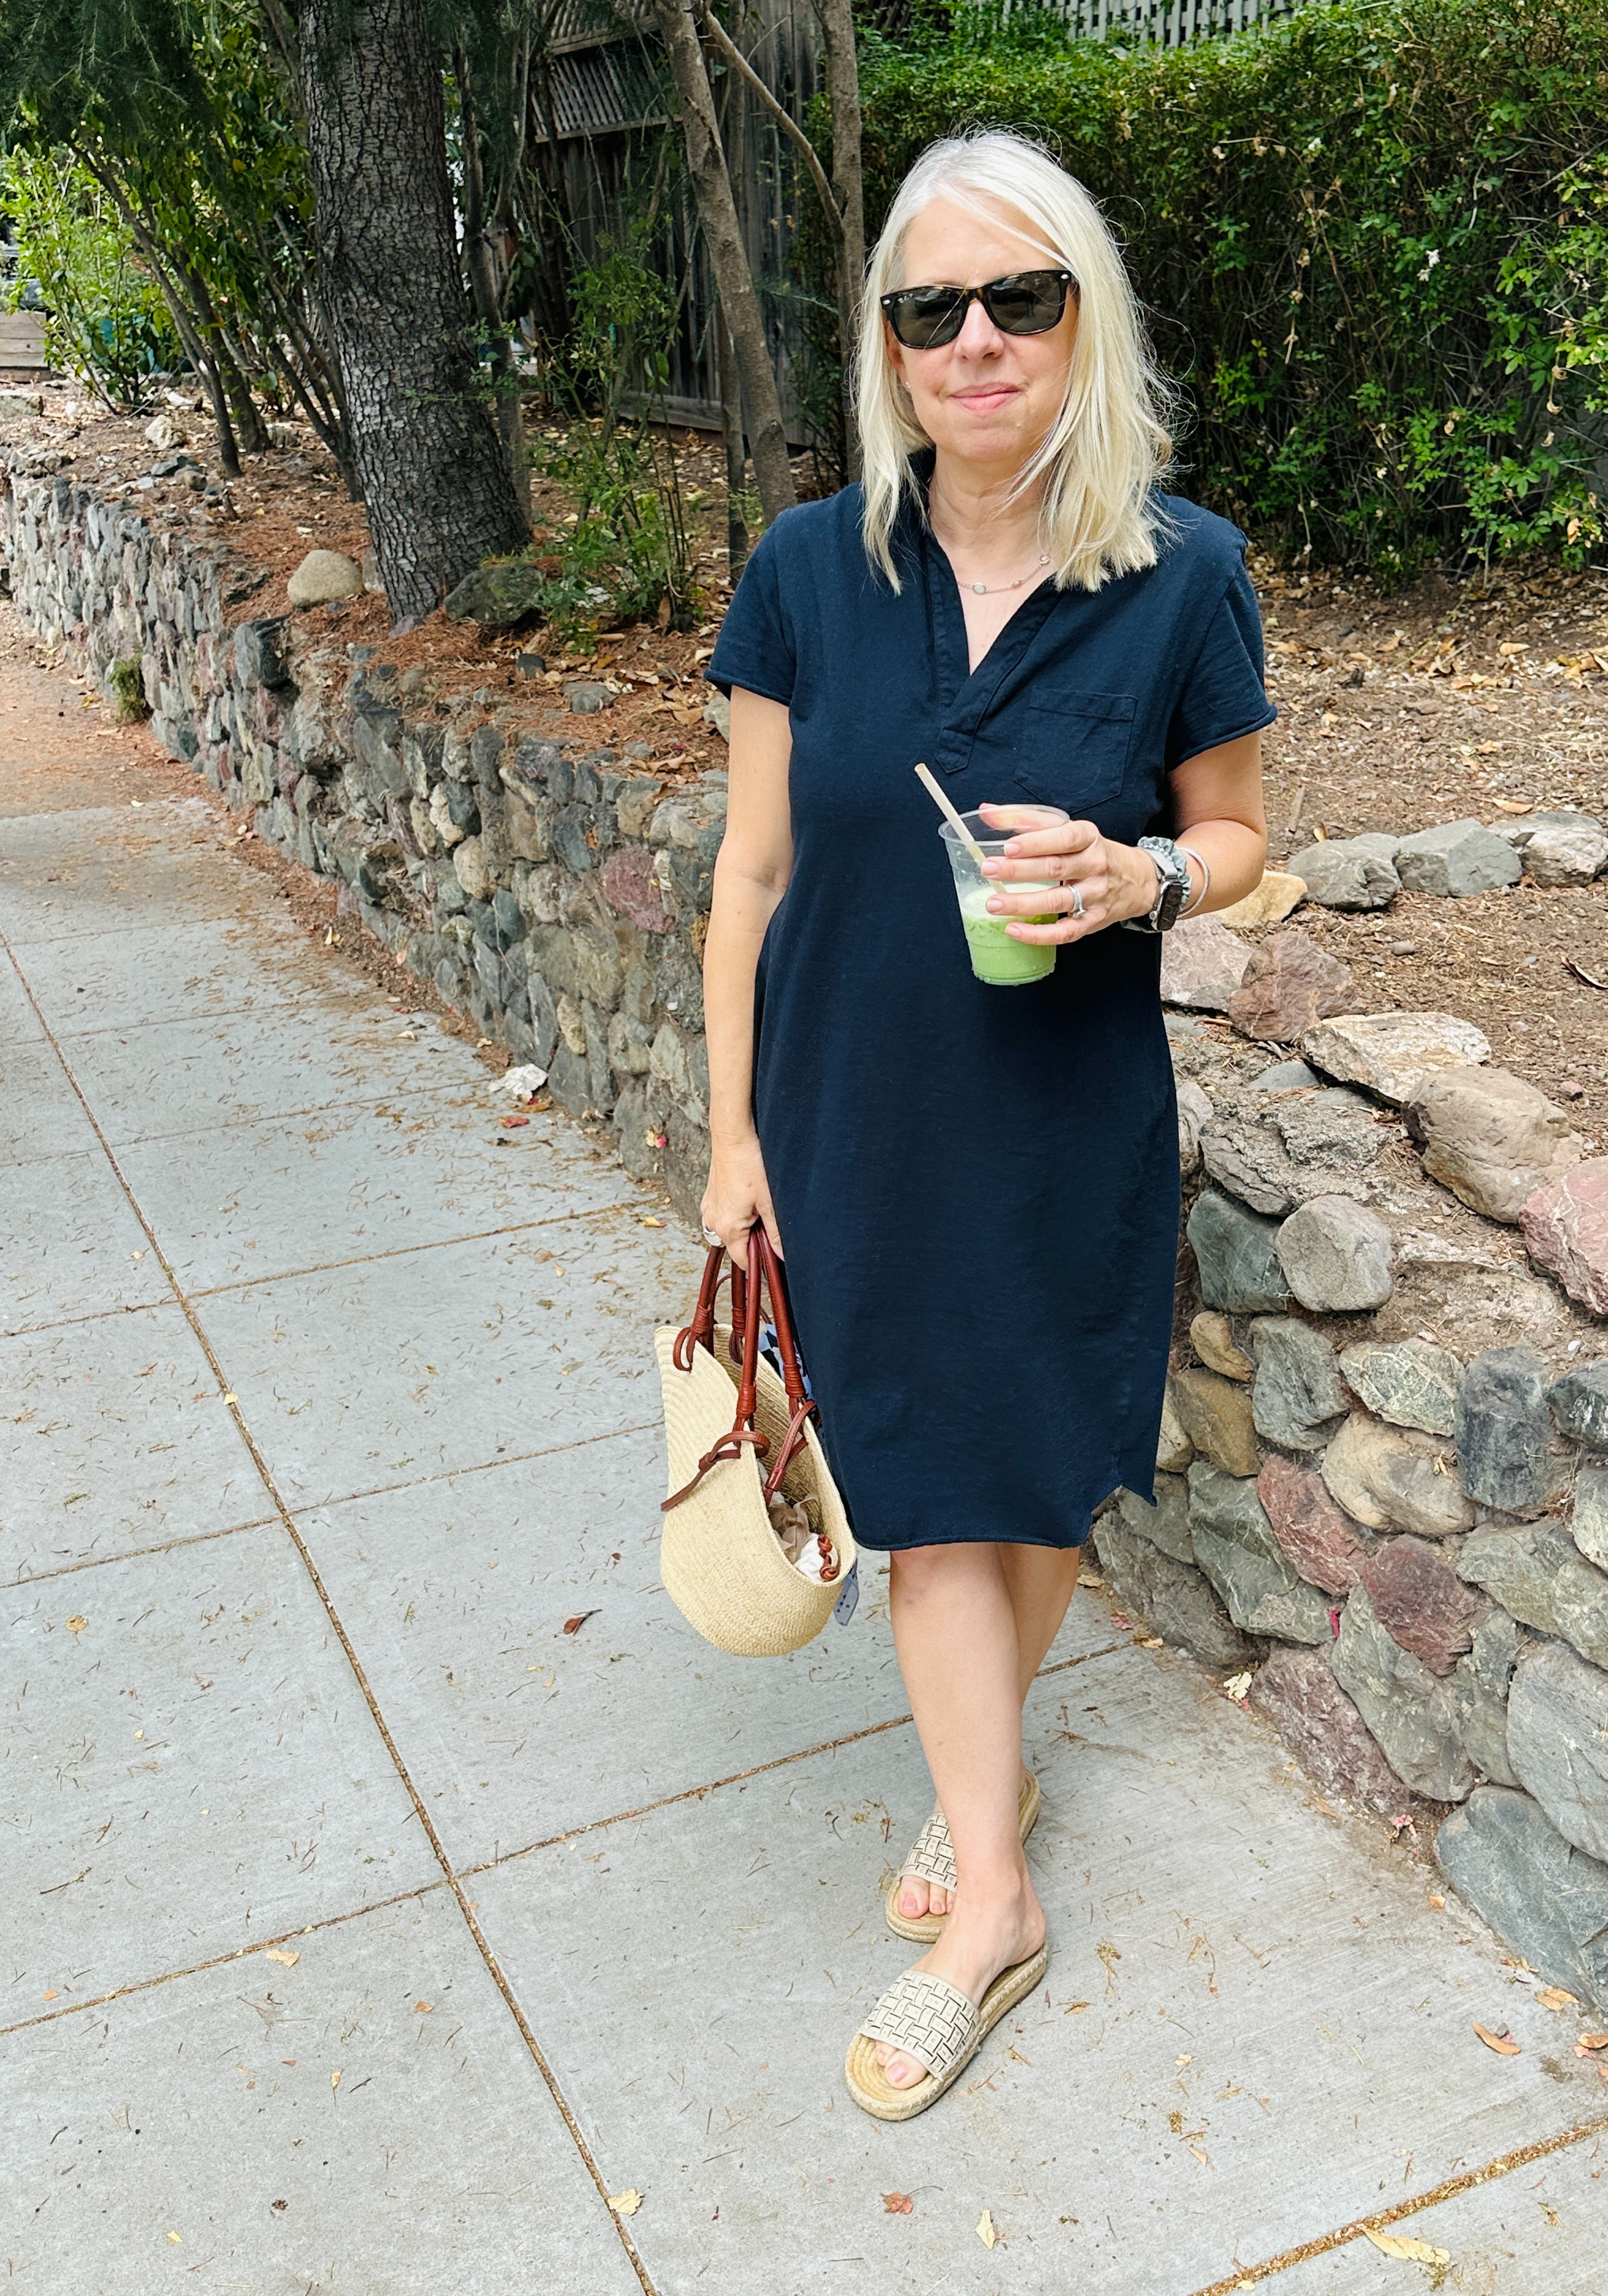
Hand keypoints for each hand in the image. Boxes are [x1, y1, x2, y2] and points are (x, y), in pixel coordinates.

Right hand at [701, 1132, 783, 1257]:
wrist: (732, 1137)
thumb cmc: (749, 1164)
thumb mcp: (769, 1202)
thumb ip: (776, 1232)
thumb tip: (782, 1254)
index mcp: (727, 1227)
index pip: (743, 1261)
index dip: (760, 1263)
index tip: (774, 1256)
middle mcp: (713, 1222)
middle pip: (736, 1246)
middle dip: (754, 1242)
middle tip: (770, 1222)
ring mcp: (708, 1209)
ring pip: (729, 1231)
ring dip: (745, 1228)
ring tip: (758, 1209)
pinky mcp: (709, 1199)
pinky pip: (722, 1217)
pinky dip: (735, 1216)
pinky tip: (747, 1200)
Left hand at [976, 803, 1158, 942]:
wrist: (1137, 880)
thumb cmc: (1091, 852)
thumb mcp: (1068, 829)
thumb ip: (1027, 819)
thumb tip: (986, 811)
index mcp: (1088, 837)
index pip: (1063, 837)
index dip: (1035, 842)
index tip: (1008, 846)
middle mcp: (1094, 865)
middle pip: (1055, 868)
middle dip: (1019, 870)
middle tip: (989, 869)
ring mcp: (1095, 895)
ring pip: (1057, 901)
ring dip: (1023, 903)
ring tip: (994, 904)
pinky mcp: (1093, 921)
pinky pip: (1065, 931)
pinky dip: (1039, 934)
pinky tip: (1014, 930)